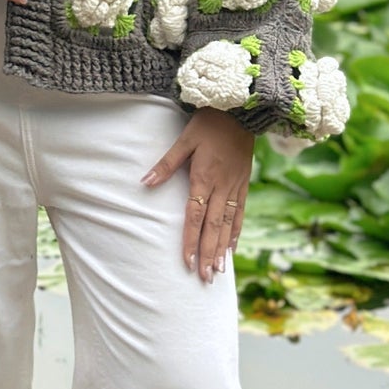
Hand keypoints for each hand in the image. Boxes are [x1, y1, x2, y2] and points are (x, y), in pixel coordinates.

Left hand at [142, 109, 254, 281]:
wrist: (240, 110)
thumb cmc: (209, 123)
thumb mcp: (184, 139)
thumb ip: (166, 164)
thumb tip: (144, 183)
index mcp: (204, 177)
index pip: (195, 216)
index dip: (190, 239)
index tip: (186, 261)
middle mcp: (221, 187)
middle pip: (213, 226)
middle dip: (208, 253)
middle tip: (205, 278)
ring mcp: (235, 186)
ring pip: (228, 223)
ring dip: (222, 248)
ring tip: (218, 271)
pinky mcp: (243, 183)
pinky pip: (241, 212)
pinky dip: (236, 231)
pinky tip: (232, 247)